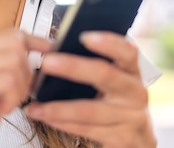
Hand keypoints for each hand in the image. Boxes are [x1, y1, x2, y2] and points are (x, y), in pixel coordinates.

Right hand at [0, 29, 50, 147]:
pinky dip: (12, 98)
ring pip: (14, 61)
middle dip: (25, 70)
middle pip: (14, 44)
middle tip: (17, 92)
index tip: (48, 49)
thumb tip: (43, 45)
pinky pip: (8, 80)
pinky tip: (1, 109)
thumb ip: (9, 60)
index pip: (8, 33)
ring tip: (6, 102)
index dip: (33, 41)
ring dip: (19, 88)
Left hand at [25, 32, 156, 147]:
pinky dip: (61, 122)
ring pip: (90, 110)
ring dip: (58, 106)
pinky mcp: (122, 139)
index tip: (84, 36)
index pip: (127, 51)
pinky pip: (86, 130)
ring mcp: (132, 117)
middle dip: (73, 68)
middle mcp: (136, 92)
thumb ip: (98, 64)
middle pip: (106, 76)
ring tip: (35, 102)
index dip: (108, 42)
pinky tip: (45, 115)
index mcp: (132, 71)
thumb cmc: (118, 102)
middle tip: (47, 62)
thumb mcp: (116, 81)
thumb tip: (60, 48)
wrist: (138, 139)